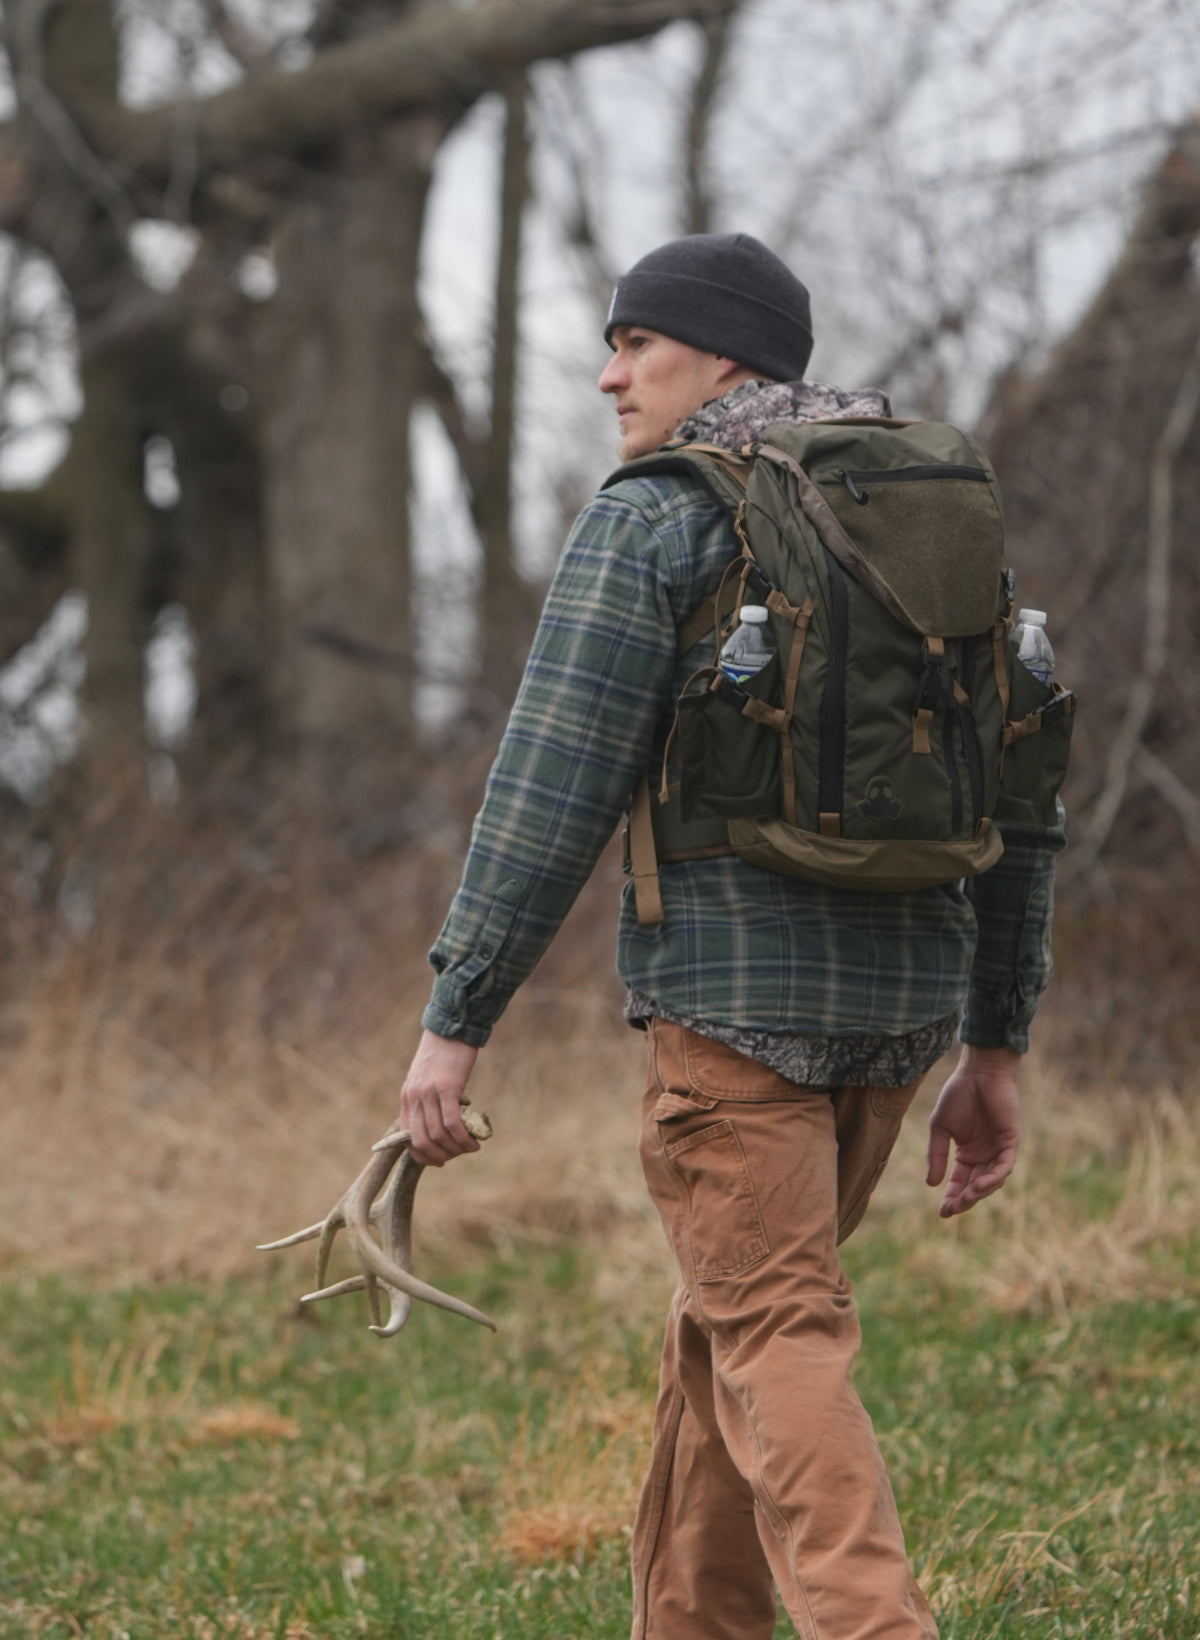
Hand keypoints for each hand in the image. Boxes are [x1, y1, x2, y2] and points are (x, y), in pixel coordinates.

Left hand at [396, 1029, 480, 1166]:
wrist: (453, 1027)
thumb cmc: (445, 1052)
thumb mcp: (428, 1078)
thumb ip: (429, 1100)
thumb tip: (442, 1125)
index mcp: (407, 1096)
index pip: (407, 1137)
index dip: (423, 1155)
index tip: (439, 1160)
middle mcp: (414, 1096)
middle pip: (421, 1140)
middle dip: (440, 1155)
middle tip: (458, 1155)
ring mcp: (429, 1092)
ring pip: (437, 1134)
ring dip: (456, 1149)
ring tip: (471, 1148)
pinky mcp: (447, 1087)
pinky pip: (452, 1123)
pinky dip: (463, 1138)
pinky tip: (474, 1142)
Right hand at [926, 1045, 1020, 1218]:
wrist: (978, 1072)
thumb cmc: (958, 1095)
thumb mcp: (940, 1127)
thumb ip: (936, 1154)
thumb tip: (931, 1184)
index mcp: (967, 1152)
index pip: (960, 1181)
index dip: (952, 1196)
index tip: (942, 1212)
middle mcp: (984, 1155)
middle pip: (976, 1185)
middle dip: (965, 1199)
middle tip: (952, 1209)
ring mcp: (998, 1149)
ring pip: (992, 1180)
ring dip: (980, 1191)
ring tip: (966, 1198)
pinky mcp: (1010, 1141)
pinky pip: (1005, 1165)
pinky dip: (994, 1177)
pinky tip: (981, 1184)